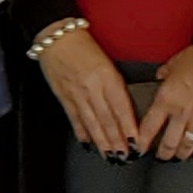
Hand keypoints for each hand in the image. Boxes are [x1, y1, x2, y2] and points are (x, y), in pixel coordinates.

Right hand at [34, 20, 140, 157]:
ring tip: (110, 155)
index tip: (136, 141)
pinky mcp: (63, 96)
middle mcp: (92, 87)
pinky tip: (88, 143)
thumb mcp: (107, 60)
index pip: (121, 107)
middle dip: (117, 141)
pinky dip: (82, 132)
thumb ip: (115, 83)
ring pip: (92, 123)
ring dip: (102, 142)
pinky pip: (75, 118)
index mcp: (106, 76)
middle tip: (125, 156)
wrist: (56, 37)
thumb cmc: (82, 45)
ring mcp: (76, 94)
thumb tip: (125, 108)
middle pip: (107, 119)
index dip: (129, 127)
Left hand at [132, 47, 192, 160]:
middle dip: (163, 153)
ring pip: (189, 144)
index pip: (149, 127)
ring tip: (180, 157)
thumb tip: (160, 75)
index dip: (142, 141)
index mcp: (167, 98)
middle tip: (162, 157)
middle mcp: (181, 112)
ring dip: (183, 154)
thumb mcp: (174, 62)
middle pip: (169, 142)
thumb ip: (165, 72)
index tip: (139, 148)